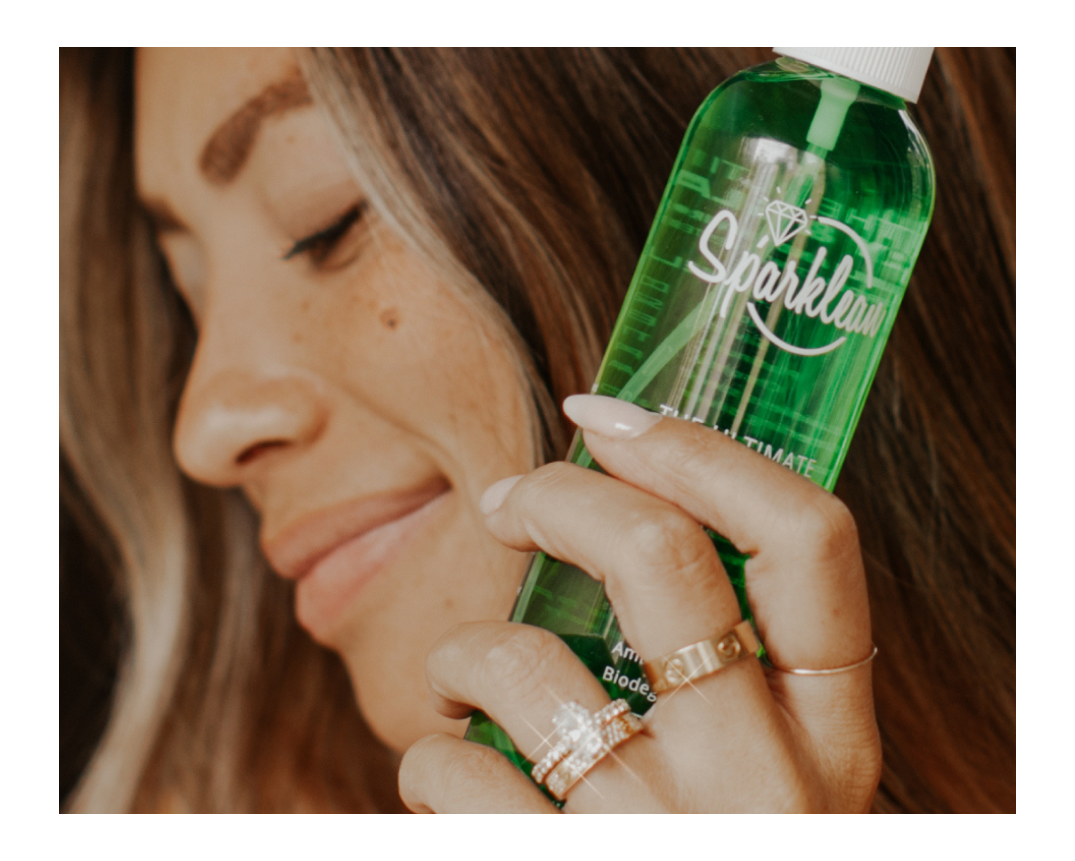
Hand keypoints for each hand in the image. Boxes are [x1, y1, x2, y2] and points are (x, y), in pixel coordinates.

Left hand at [398, 394, 880, 812]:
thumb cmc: (707, 848)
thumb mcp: (760, 763)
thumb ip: (725, 661)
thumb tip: (621, 503)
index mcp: (833, 735)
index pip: (808, 538)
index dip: (698, 449)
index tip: (607, 416)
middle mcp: (768, 789)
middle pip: (660, 561)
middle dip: (559, 495)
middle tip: (506, 497)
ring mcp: (662, 843)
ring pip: (527, 665)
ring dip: (467, 648)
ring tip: (464, 677)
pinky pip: (455, 774)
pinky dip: (429, 755)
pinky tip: (453, 773)